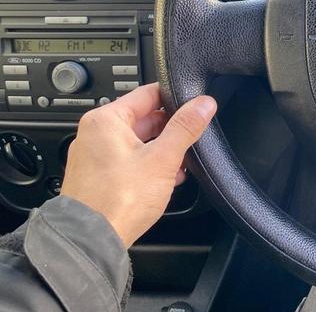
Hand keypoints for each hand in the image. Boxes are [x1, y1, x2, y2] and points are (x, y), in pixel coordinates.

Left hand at [60, 83, 216, 247]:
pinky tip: (167, 178)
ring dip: (162, 149)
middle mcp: (95, 134)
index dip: (176, 98)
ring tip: (182, 163)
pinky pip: (129, 160)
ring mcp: (95, 157)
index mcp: (106, 120)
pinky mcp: (98, 177)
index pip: (148, 94)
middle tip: (192, 138)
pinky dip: (149, 165)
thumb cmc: (117, 201)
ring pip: (138, 141)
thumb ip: (185, 127)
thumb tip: (204, 104)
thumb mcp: (162, 158)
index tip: (196, 106)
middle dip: (171, 129)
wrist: (90, 242)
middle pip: (144, 118)